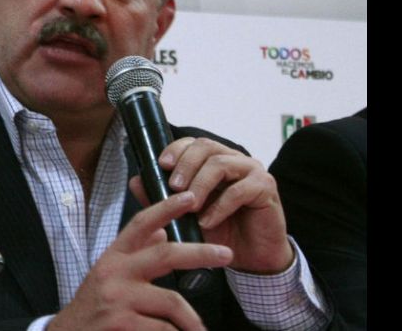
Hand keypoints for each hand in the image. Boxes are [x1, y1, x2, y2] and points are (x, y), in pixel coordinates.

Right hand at [48, 191, 233, 330]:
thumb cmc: (93, 306)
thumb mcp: (109, 275)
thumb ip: (135, 254)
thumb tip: (162, 233)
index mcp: (113, 256)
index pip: (140, 224)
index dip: (166, 208)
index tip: (190, 197)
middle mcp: (114, 272)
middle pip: (165, 254)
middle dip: (201, 253)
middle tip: (227, 254)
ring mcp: (117, 298)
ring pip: (172, 301)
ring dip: (192, 320)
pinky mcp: (121, 324)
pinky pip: (164, 329)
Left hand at [129, 137, 292, 273]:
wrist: (252, 259)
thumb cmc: (221, 231)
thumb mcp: (186, 216)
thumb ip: (161, 197)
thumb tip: (135, 181)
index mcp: (215, 160)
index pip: (194, 143)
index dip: (176, 149)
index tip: (161, 164)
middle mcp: (234, 160)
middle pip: (206, 146)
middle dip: (186, 164)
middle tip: (173, 186)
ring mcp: (252, 171)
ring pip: (221, 164)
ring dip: (200, 185)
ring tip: (189, 207)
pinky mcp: (266, 188)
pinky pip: (240, 190)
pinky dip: (219, 206)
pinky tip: (207, 222)